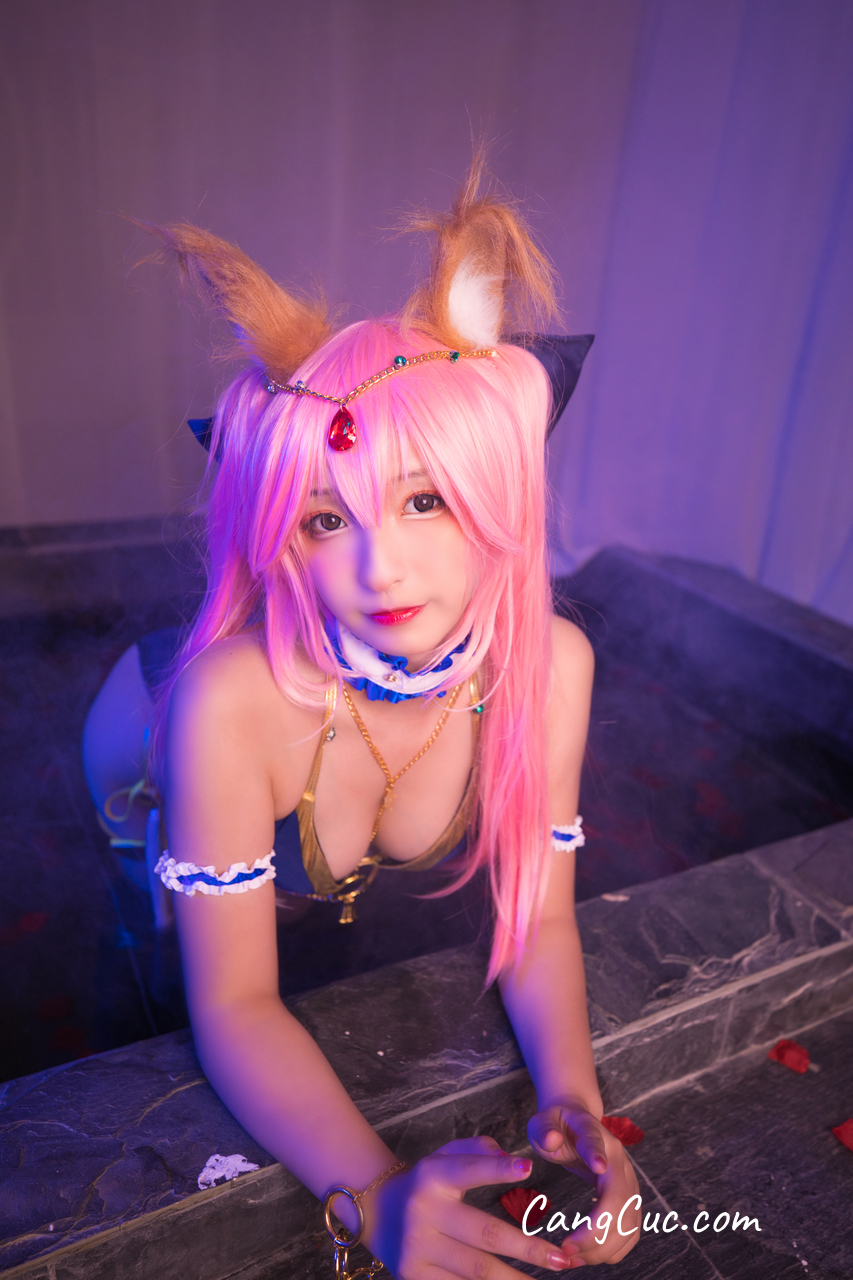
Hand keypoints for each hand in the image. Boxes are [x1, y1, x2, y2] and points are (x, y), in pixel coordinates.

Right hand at [367, 1135, 584, 1277]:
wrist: (378, 1213)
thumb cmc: (427, 1183)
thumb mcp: (445, 1155)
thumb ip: (479, 1150)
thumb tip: (513, 1160)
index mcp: (433, 1176)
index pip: (469, 1170)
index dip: (498, 1170)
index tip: (529, 1169)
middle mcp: (424, 1212)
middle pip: (485, 1234)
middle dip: (527, 1249)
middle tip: (561, 1259)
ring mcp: (419, 1249)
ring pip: (477, 1270)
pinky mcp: (415, 1277)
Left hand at [527, 1105, 640, 1264]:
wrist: (576, 1122)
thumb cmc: (556, 1125)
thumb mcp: (542, 1122)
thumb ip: (544, 1129)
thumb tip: (551, 1140)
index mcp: (595, 1135)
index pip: (597, 1145)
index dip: (597, 1156)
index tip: (598, 1167)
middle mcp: (618, 1161)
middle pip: (619, 1199)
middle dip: (596, 1231)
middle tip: (566, 1249)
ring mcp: (628, 1182)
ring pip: (628, 1222)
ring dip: (604, 1247)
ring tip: (572, 1258)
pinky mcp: (629, 1200)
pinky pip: (630, 1232)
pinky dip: (612, 1250)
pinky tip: (587, 1256)